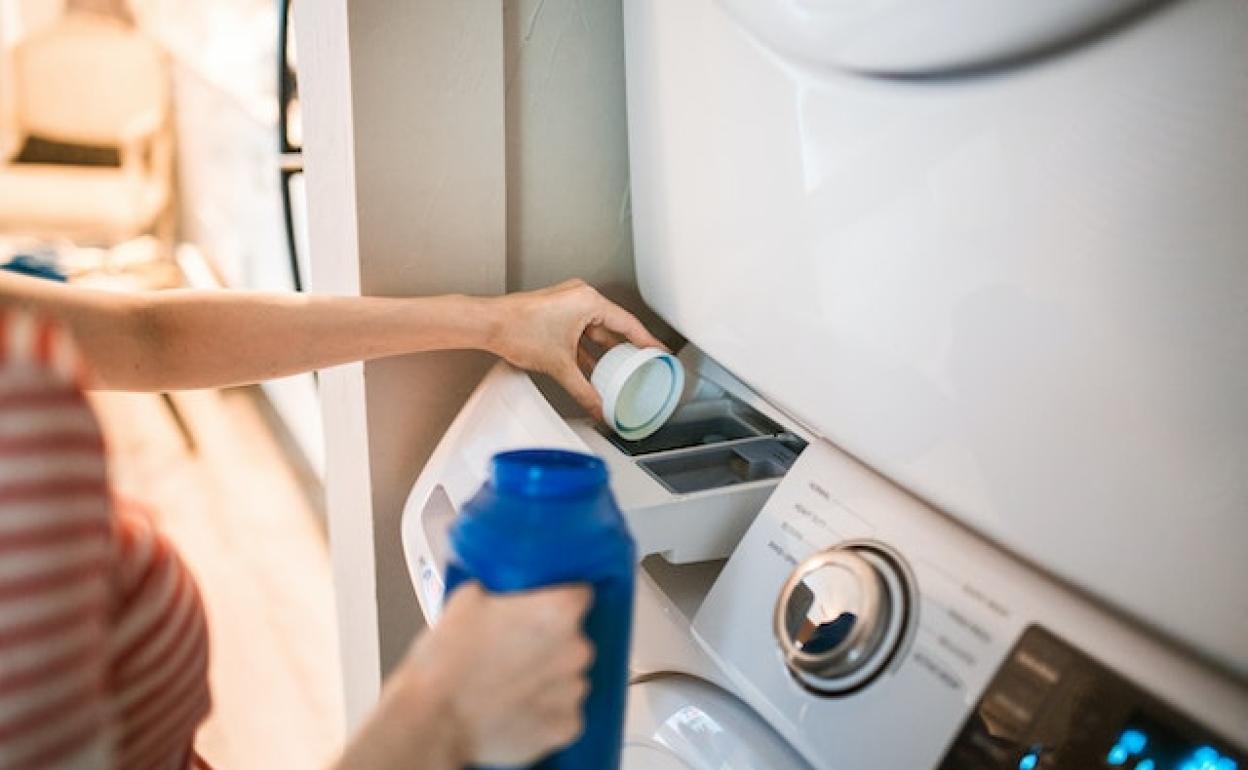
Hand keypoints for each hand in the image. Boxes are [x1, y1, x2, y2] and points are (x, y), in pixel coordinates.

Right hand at [340, 583, 594, 769]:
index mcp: (558, 611)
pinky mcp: (566, 726)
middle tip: (516, 651)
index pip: (580, 595)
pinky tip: (516, 708)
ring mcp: (574, 690)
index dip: (558, 601)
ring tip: (511, 684)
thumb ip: (499, 589)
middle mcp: (577, 649)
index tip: (541, 610)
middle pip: (574, 639)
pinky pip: (564, 712)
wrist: (432, 719)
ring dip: (548, 678)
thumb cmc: (446, 662)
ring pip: (569, 677)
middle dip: (550, 644)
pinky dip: (545, 711)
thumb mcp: (466, 600)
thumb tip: (503, 591)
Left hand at [488, 280, 665, 419]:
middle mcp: (581, 297)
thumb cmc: (518, 330)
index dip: (647, 341)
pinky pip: (582, 332)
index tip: (659, 352)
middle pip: (613, 327)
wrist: (489, 324)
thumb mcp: (560, 365)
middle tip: (642, 365)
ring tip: (619, 371)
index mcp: (589, 301)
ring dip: (605, 351)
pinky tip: (593, 368)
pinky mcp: (557, 312)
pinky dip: (588, 349)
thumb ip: (584, 390)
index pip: (628, 324)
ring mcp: (568, 304)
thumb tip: (598, 407)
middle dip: (626, 349)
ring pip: (596, 331)